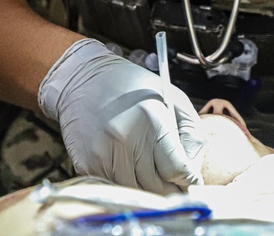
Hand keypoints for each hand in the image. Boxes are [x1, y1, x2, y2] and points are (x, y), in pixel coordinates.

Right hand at [38, 39, 204, 192]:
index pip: (177, 169)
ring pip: (138, 192)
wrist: (80, 80)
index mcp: (151, 118)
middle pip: (159, 187)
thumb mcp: (171, 97)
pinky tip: (129, 169)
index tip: (191, 181)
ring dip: (149, 189)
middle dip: (172, 188)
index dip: (189, 180)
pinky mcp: (88, 164)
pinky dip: (127, 185)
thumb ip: (191, 134)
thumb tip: (193, 172)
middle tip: (176, 184)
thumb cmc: (130, 87)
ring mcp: (104, 154)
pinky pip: (116, 188)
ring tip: (152, 175)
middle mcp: (126, 138)